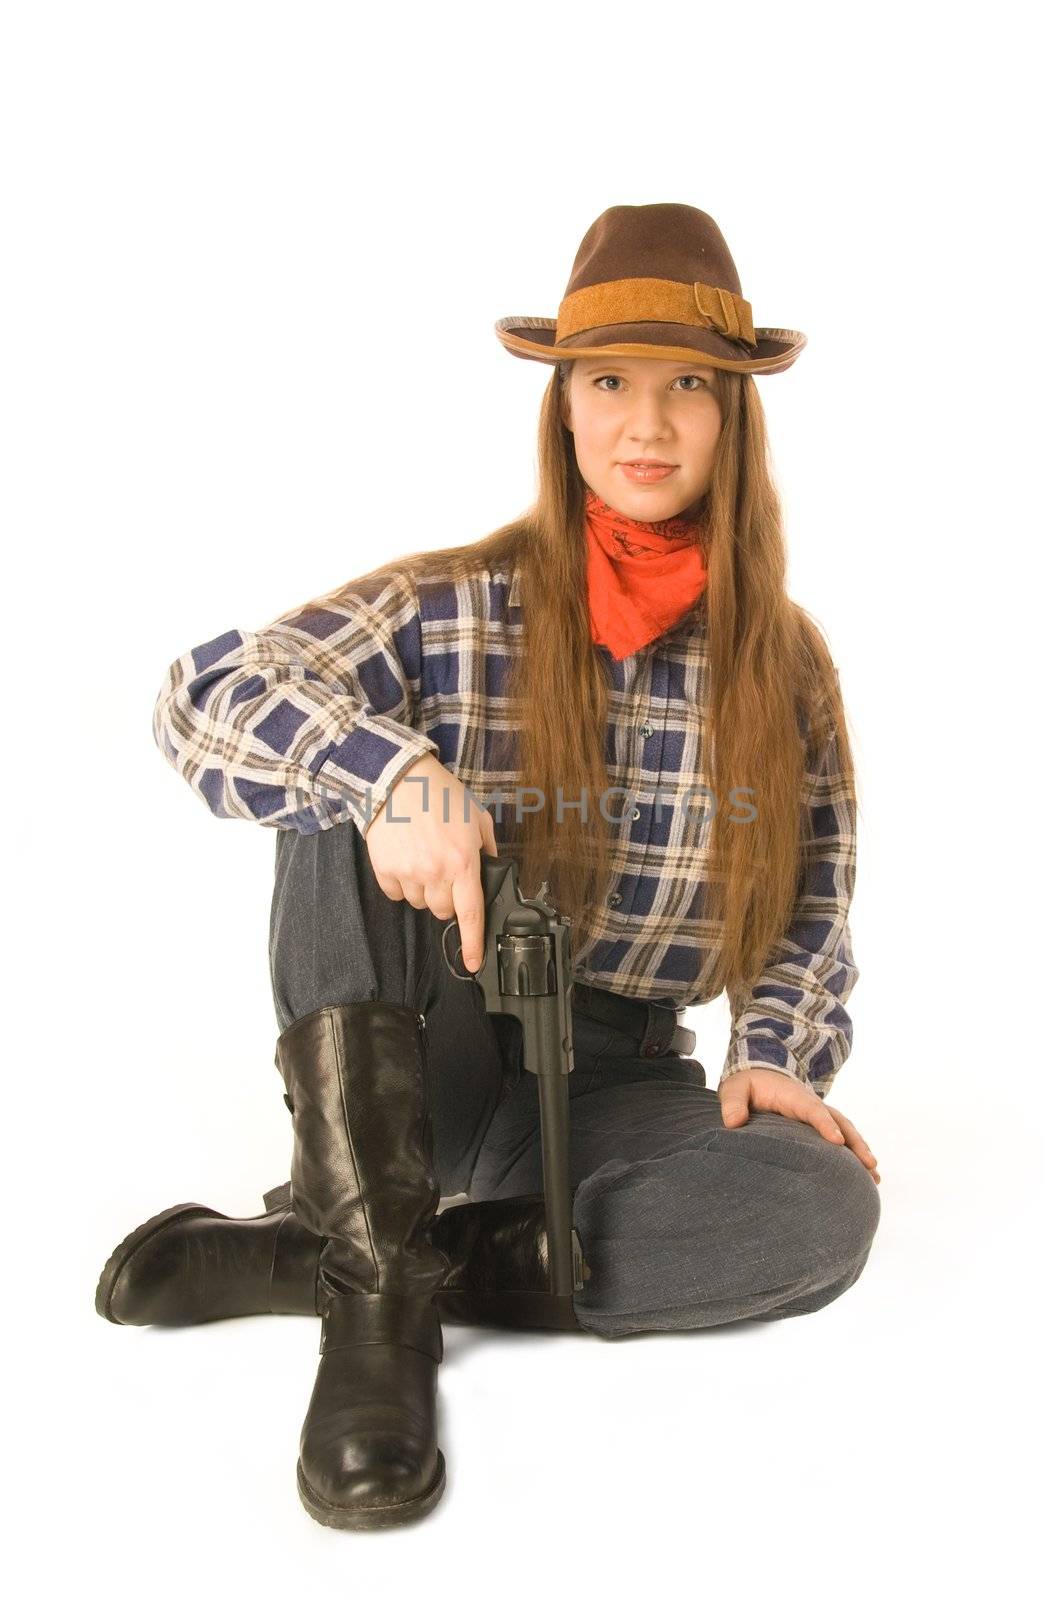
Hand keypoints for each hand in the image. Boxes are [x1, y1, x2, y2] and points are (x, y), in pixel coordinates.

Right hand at [364, 753, 496, 972]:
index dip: (472, 943)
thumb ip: (487, 848)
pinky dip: (402, 884)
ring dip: (425, 890)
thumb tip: (491, 870)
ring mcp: (408, 873)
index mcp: (463, 862)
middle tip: (446, 871)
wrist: (397, 778)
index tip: (472, 963)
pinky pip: (396, 894)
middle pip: (443, 912)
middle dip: (448, 898)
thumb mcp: (477, 817)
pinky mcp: (385, 869)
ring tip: (424, 858)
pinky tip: (406, 859)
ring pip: (420, 904)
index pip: (471, 914)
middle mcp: (436, 873)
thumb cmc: (440, 794)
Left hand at [718, 1068, 879, 1183]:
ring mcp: (819, 1115)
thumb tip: (734, 1123)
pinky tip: (864, 1175)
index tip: (837, 1142)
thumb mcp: (735, 1088)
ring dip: (860, 1152)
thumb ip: (733, 1103)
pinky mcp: (819, 1126)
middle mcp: (812, 1105)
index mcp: (794, 1096)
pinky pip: (841, 1138)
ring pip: (845, 1132)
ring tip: (875, 1177)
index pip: (813, 1110)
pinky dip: (853, 1153)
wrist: (759, 1074)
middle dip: (855, 1143)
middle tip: (869, 1165)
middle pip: (839, 1122)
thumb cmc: (748, 1084)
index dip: (825, 1125)